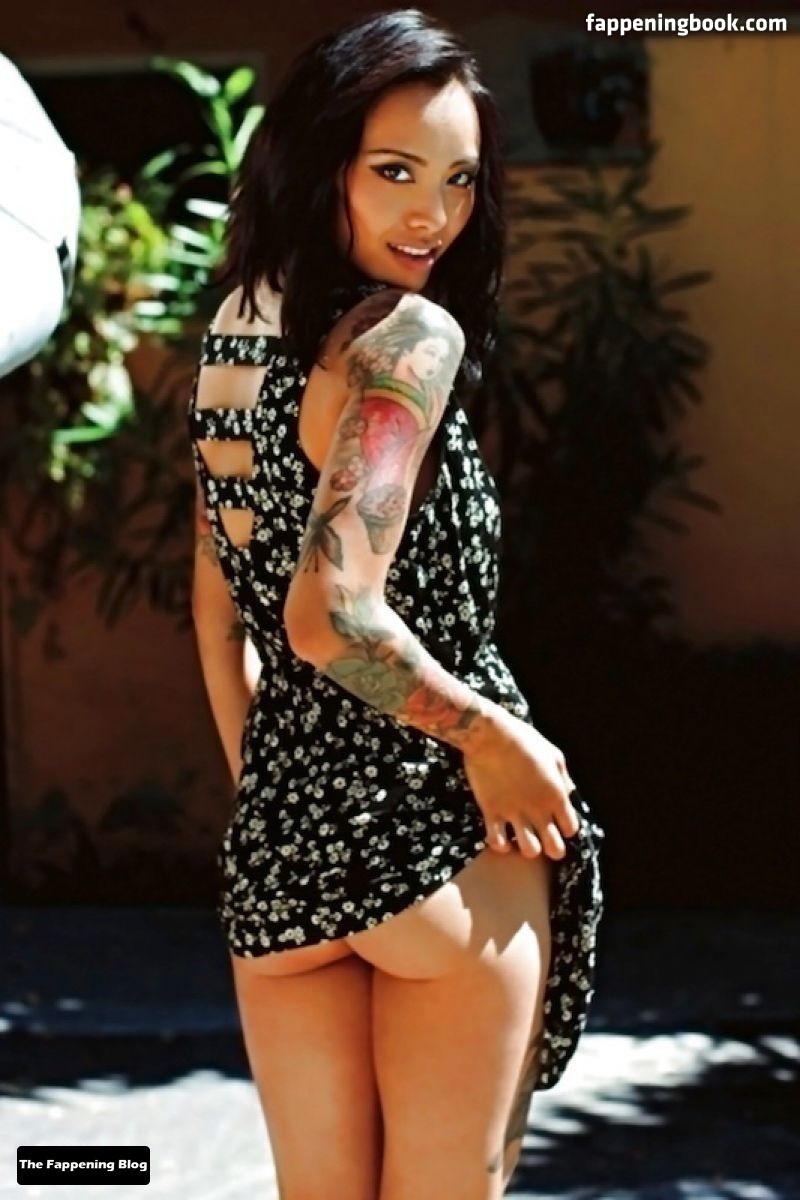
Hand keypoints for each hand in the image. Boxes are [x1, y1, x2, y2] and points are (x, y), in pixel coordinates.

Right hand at [463, 706, 579, 859]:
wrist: (490, 735)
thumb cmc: (524, 740)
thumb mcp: (553, 754)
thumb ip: (563, 778)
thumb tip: (569, 793)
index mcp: (556, 795)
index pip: (571, 829)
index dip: (566, 827)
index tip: (558, 820)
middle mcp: (538, 809)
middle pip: (555, 848)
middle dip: (552, 847)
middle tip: (544, 837)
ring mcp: (514, 812)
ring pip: (529, 851)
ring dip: (528, 847)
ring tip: (522, 836)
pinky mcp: (491, 812)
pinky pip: (497, 843)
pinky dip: (500, 844)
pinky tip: (501, 835)